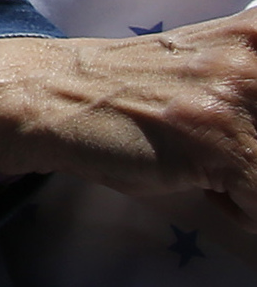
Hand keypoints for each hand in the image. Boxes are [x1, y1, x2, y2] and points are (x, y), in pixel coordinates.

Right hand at [0, 17, 256, 239]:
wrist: (50, 95)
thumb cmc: (136, 95)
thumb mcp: (218, 73)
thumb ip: (254, 97)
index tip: (242, 149)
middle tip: (232, 163)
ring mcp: (239, 92)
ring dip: (253, 188)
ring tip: (222, 175)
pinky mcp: (219, 137)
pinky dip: (244, 213)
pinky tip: (204, 187)